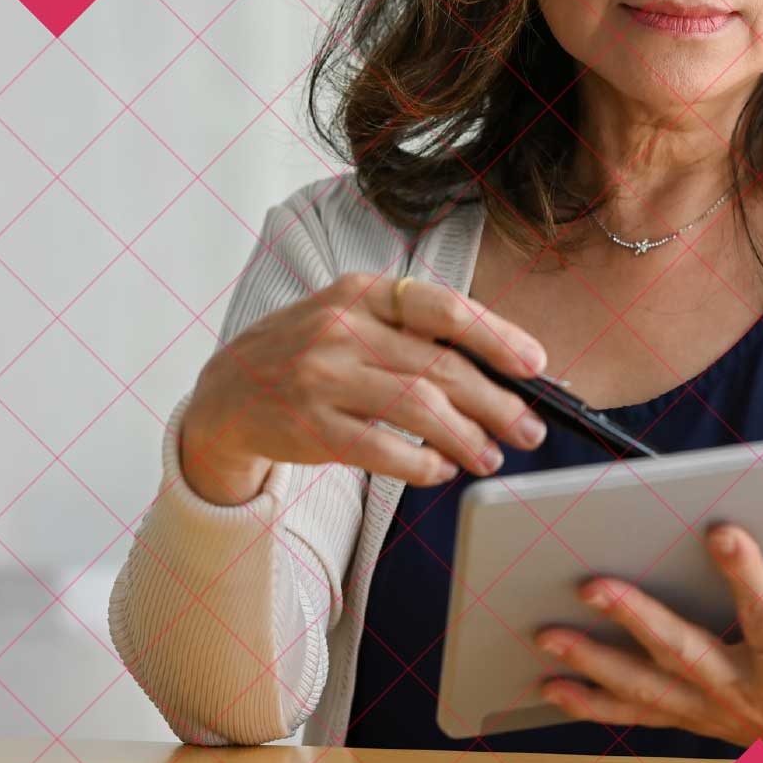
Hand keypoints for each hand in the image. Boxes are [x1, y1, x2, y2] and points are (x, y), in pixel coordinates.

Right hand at [176, 271, 551, 505]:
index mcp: (363, 293)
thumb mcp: (354, 318)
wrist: (226, 391)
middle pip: (441, 366)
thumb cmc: (310, 355)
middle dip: (496, 403)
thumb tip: (502, 367)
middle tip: (530, 429)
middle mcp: (342, 328)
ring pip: (419, 408)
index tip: (536, 365)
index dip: (498, 337)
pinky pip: (382, 449)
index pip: (444, 309)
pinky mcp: (309, 426)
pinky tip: (442, 470)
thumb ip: (415, 333)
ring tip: (491, 457)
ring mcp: (322, 377)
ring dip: (467, 438)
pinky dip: (422, 463)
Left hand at [533, 519, 762, 762]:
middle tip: (592, 587)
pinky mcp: (702, 723)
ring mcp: (719, 714)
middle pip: (685, 656)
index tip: (721, 531)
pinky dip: (596, 702)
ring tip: (548, 641)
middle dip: (636, 622)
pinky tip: (554, 686)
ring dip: (596, 667)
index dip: (745, 577)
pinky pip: (641, 715)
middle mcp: (748, 696)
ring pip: (649, 691)